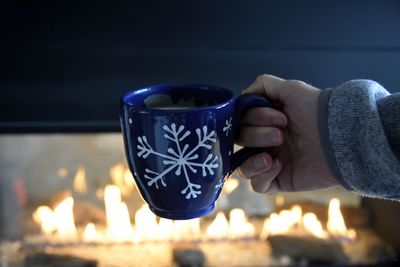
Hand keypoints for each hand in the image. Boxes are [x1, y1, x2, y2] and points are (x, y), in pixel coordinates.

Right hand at [237, 74, 337, 192]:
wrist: (340, 137)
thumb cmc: (317, 111)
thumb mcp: (290, 88)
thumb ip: (263, 85)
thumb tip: (242, 97)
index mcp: (264, 122)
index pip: (240, 122)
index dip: (252, 118)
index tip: (278, 115)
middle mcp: (264, 142)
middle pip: (239, 141)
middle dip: (256, 135)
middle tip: (281, 134)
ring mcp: (270, 163)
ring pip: (242, 166)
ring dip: (253, 158)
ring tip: (272, 156)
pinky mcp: (279, 181)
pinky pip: (257, 185)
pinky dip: (261, 176)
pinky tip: (277, 166)